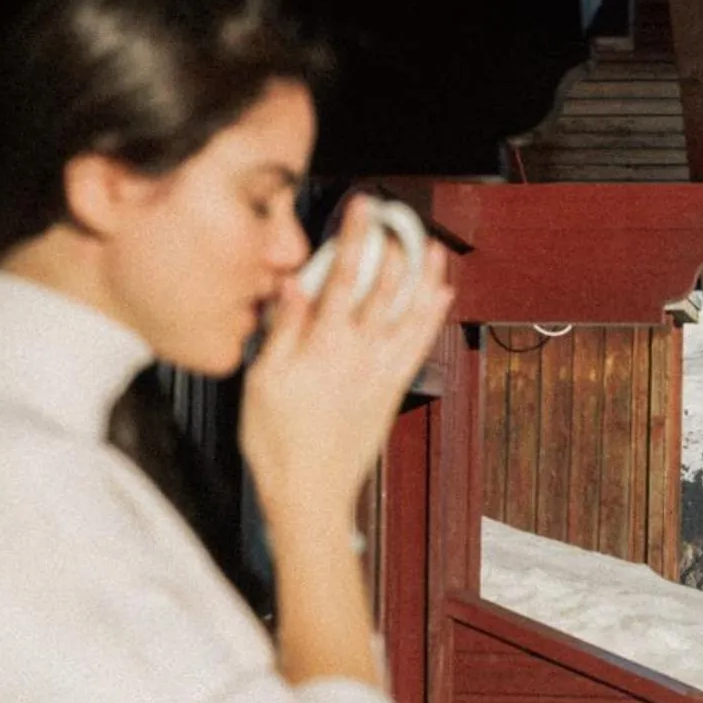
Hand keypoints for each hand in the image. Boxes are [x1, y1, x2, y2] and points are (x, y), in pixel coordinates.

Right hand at [240, 196, 452, 532]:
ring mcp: (381, 372)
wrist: (311, 496)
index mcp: (323, 347)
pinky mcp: (392, 389)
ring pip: (412, 313)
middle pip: (385, 288)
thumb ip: (283, 330)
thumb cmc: (278, 444)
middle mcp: (360, 354)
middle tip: (398, 217)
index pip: (343, 277)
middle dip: (394, 246)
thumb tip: (293, 285)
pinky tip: (440, 297)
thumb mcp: (263, 383)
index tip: (363, 206)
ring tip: (433, 246)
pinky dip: (432, 316)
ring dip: (425, 276)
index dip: (356, 237)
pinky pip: (419, 344)